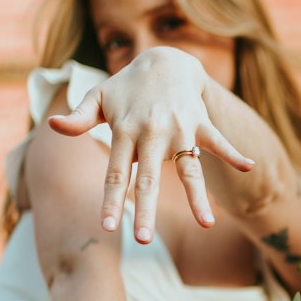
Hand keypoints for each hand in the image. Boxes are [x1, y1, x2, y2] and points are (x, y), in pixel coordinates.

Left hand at [47, 47, 254, 243]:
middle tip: (142, 240)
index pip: (114, 172)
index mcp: (124, 130)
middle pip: (147, 179)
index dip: (110, 200)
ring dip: (197, 198)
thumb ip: (78, 118)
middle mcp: (152, 132)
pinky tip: (248, 167)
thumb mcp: (98, 97)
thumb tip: (52, 127)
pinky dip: (234, 154)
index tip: (107, 228)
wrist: (164, 60)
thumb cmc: (126, 87)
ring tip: (206, 224)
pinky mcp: (200, 122)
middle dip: (145, 210)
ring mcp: (179, 128)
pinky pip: (218, 141)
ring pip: (188, 169)